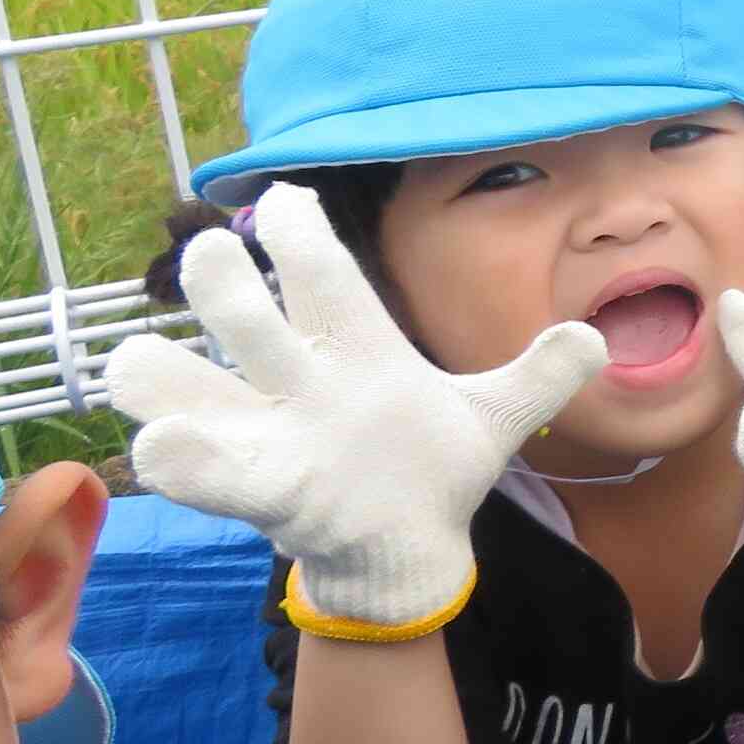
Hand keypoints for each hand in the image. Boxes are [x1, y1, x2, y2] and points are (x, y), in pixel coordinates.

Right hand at [105, 186, 600, 641]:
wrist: (407, 546)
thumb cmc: (434, 467)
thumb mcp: (493, 419)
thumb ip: (541, 377)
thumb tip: (597, 339)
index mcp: (360, 351)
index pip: (327, 279)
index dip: (302, 235)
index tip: (282, 197)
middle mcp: (301, 380)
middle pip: (246, 315)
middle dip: (222, 279)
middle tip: (213, 250)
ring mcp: (267, 431)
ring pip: (183, 383)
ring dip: (160, 372)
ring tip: (146, 361)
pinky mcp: (254, 488)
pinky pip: (198, 470)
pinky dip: (179, 459)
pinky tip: (171, 446)